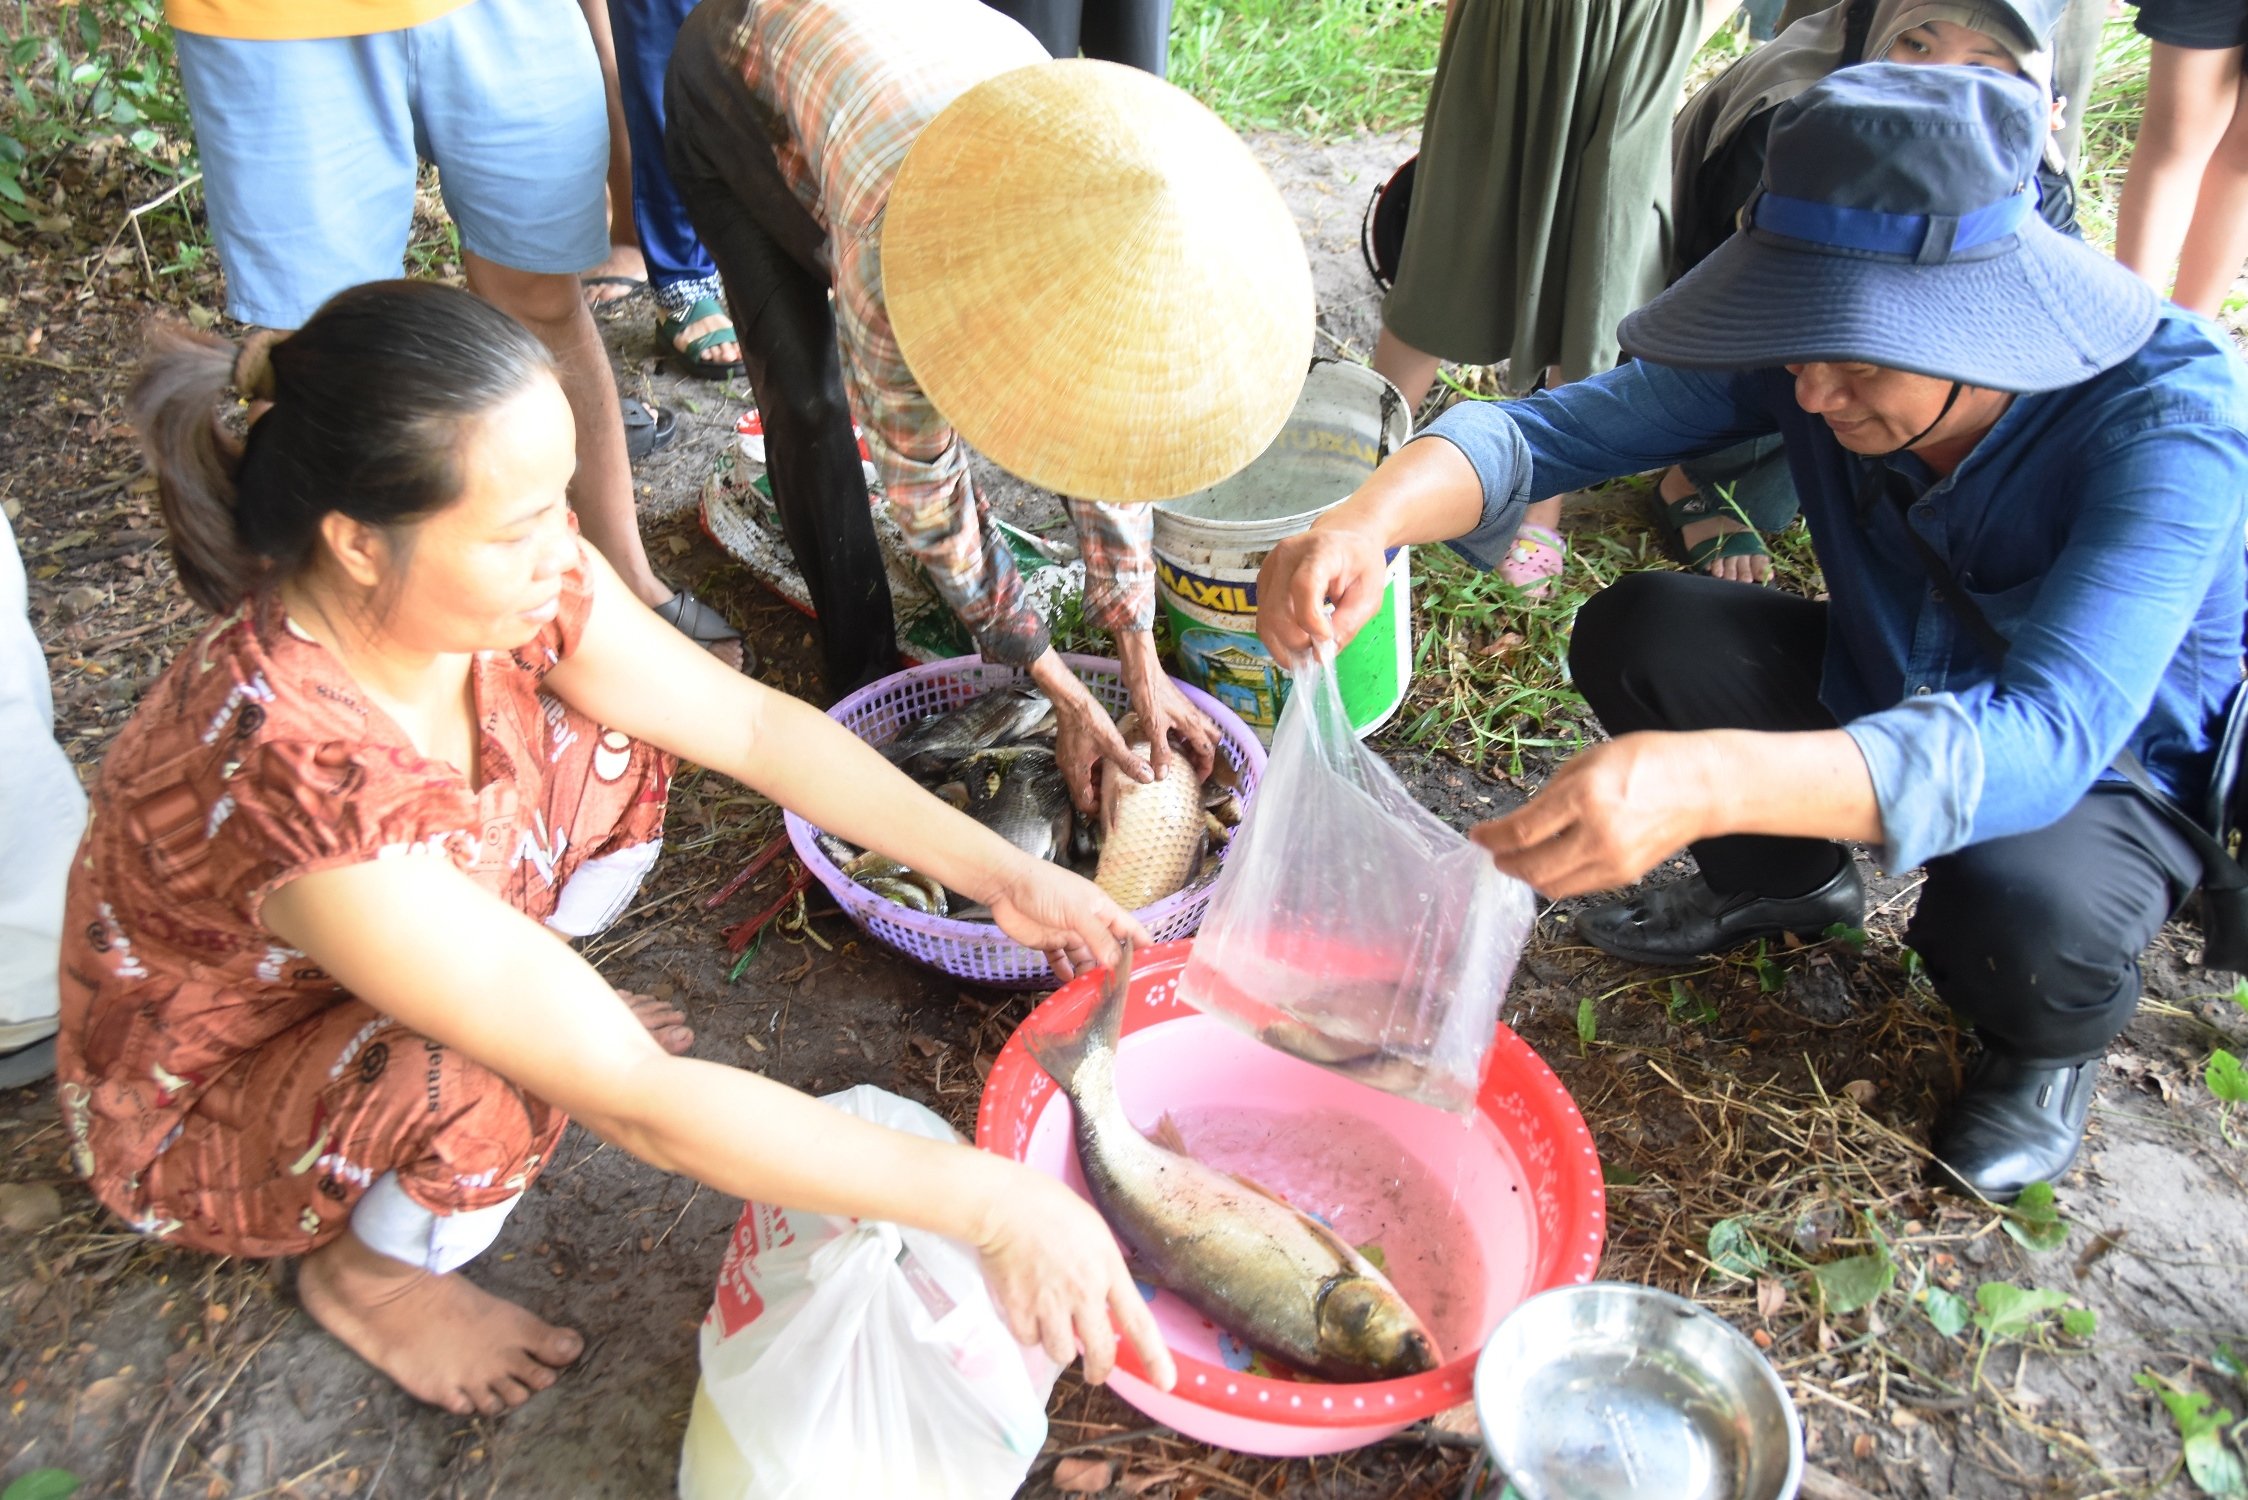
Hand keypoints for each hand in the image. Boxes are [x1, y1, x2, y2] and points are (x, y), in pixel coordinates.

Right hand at [973, 1166, 1175, 1389]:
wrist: (1006, 1205)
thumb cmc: (1052, 1210)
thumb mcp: (1096, 1235)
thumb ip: (1105, 1271)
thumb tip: (1105, 1302)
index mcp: (1108, 1270)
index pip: (1138, 1321)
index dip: (1154, 1357)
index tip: (1165, 1383)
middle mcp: (1084, 1292)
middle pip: (1100, 1352)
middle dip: (1099, 1369)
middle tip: (1094, 1372)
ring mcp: (1051, 1303)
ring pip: (1062, 1354)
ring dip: (1059, 1346)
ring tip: (1052, 1324)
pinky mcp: (1019, 1309)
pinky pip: (1029, 1341)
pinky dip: (1029, 1333)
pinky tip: (1027, 1311)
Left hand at [981, 852, 1151, 981]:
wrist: (1005, 885)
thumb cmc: (1045, 888)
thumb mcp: (1077, 911)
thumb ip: (1097, 937)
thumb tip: (1116, 963)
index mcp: (1101, 909)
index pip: (1129, 930)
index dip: (1142, 947)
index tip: (1152, 969)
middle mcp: (1088, 923)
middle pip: (1107, 949)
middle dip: (1114, 968)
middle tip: (1121, 992)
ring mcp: (1068, 933)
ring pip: (1085, 959)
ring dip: (1089, 974)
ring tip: (1094, 994)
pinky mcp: (1048, 942)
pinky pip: (1061, 962)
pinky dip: (1065, 973)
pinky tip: (1069, 983)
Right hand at [1035, 657, 1147, 814]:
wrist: (1069, 698)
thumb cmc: (1087, 719)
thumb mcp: (1112, 743)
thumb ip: (1129, 762)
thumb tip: (1147, 778)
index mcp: (1076, 772)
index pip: (1084, 802)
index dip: (1097, 810)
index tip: (1112, 811)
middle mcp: (1068, 768)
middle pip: (1083, 792)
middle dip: (1099, 796)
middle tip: (1118, 796)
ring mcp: (1067, 757)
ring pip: (1083, 779)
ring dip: (1098, 782)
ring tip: (1116, 779)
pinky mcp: (1069, 747)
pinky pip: (1081, 766)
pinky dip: (1094, 769)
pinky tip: (1107, 760)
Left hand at [1115, 630, 1217, 782]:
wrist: (1143, 669)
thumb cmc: (1149, 694)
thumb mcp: (1154, 726)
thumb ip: (1160, 751)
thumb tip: (1163, 775)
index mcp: (1193, 724)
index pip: (1208, 751)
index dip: (1205, 768)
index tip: (1198, 780)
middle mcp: (1194, 717)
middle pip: (1211, 740)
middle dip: (1206, 755)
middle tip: (1192, 767)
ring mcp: (1186, 710)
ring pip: (1201, 731)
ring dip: (1195, 745)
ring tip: (1181, 758)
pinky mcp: (1177, 705)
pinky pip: (1188, 725)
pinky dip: (1184, 736)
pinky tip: (1168, 740)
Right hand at [1256, 526, 1389, 665]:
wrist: (1343, 536)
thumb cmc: (1360, 563)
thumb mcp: (1368, 594)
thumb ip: (1348, 624)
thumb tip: (1321, 654)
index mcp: (1321, 550)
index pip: (1303, 586)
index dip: (1310, 620)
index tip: (1326, 639)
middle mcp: (1287, 556)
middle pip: (1278, 609)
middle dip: (1296, 641)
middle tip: (1318, 652)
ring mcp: (1270, 568)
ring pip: (1265, 619)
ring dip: (1284, 645)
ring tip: (1307, 653)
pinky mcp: (1263, 581)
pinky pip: (1263, 618)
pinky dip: (1278, 638)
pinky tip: (1296, 643)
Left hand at [1469, 733, 1716, 897]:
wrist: (1702, 787)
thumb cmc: (1646, 761)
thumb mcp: (1589, 760)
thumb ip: (1552, 793)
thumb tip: (1522, 821)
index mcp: (1584, 797)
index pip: (1522, 831)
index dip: (1491, 838)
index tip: (1477, 836)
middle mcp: (1596, 835)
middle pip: (1532, 867)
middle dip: (1504, 862)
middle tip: (1493, 853)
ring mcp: (1613, 861)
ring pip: (1552, 885)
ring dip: (1527, 875)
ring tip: (1516, 860)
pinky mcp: (1624, 877)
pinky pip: (1577, 887)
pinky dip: (1555, 878)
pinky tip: (1548, 863)